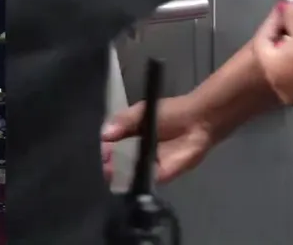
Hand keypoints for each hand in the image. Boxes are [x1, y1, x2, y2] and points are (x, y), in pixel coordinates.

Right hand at [100, 94, 214, 184]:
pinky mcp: (159, 176)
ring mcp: (146, 166)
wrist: (198, 121)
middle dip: (107, 164)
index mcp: (129, 135)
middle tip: (100, 163)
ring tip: (108, 172)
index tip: (94, 151)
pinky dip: (134, 181)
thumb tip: (104, 134)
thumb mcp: (142, 112)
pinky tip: (125, 178)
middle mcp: (135, 152)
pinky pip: (143, 182)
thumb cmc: (171, 113)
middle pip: (116, 162)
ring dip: (117, 174)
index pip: (110, 145)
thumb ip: (123, 121)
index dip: (102, 149)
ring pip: (127, 174)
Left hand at [251, 1, 292, 106]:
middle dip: (281, 39)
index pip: (261, 43)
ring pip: (288, 71)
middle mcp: (280, 89)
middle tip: (292, 24)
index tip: (283, 12)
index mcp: (272, 69)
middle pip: (273, 59)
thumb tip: (283, 13)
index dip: (271, 24)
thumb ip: (286, 12)